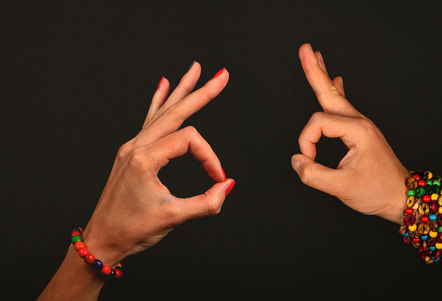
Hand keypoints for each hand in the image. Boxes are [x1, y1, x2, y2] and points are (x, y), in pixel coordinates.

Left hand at [82, 63, 234, 265]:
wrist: (101, 239)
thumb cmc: (132, 230)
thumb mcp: (173, 217)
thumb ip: (206, 202)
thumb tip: (227, 185)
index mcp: (145, 158)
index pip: (189, 141)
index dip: (210, 157)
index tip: (218, 180)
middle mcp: (136, 146)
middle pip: (176, 111)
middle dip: (201, 93)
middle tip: (222, 75)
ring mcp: (132, 147)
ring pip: (162, 112)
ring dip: (182, 91)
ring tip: (195, 70)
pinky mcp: (132, 153)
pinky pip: (148, 120)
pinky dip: (158, 102)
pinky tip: (163, 84)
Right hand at [291, 44, 408, 222]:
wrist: (403, 196)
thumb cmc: (377, 192)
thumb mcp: (342, 188)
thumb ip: (313, 174)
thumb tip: (297, 160)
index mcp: (357, 130)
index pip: (317, 123)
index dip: (306, 141)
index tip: (309, 161)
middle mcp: (359, 122)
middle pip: (329, 92)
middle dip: (315, 71)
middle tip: (304, 48)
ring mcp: (360, 125)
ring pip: (336, 96)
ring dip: (323, 77)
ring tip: (315, 57)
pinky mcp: (359, 132)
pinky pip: (344, 106)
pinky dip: (337, 92)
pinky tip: (338, 80)